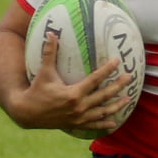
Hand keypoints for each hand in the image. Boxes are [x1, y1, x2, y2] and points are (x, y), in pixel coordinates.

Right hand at [2, 32, 131, 131]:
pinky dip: (104, 124)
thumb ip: (49, 52)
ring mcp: (78, 118)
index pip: (95, 80)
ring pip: (102, 112)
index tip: (117, 62)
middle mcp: (78, 107)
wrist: (27, 112)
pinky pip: (93, 125)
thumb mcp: (44, 72)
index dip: (107, 70)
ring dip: (116, 106)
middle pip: (103, 95)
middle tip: (130, 78)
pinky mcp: (76, 125)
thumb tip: (51, 33)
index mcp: (73, 94)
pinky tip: (114, 122)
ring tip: (128, 99)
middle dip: (118, 86)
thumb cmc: (36, 90)